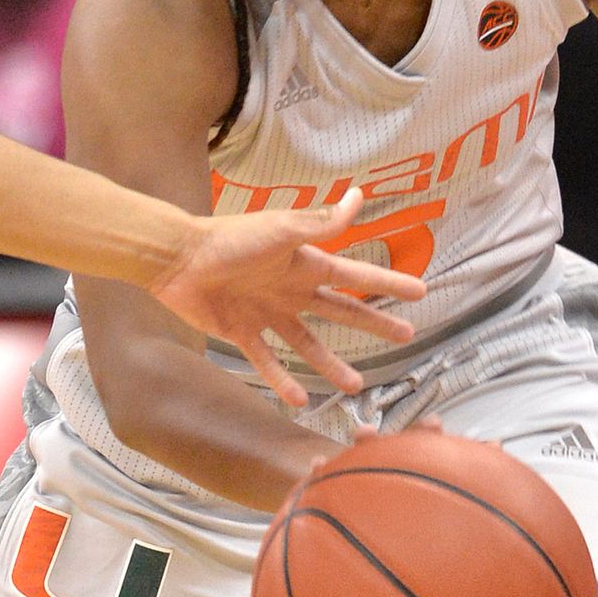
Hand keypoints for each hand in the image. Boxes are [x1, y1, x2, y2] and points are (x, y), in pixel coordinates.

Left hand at [148, 188, 423, 405]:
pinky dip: (281, 381)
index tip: (419, 291)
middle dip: (374, 323)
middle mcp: (290, 289)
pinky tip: (301, 400)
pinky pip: (266, 361)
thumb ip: (321, 222)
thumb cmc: (230, 238)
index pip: (356, 275)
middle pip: (342, 310)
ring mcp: (266, 313)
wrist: (178, 259)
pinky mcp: (240, 332)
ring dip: (331, 365)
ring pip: (307, 344)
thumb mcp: (281, 229)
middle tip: (406, 336)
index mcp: (304, 263)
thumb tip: (359, 196)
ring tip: (355, 387)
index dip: (388, 283)